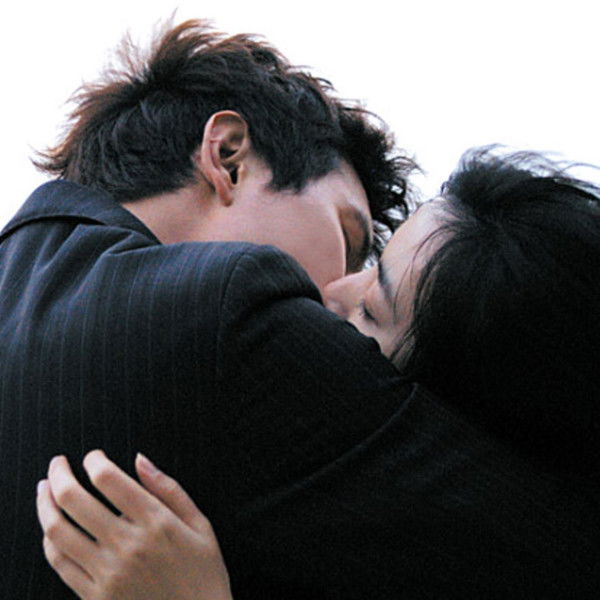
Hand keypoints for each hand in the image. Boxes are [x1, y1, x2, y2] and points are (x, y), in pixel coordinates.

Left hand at [36, 450, 232, 599]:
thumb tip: (140, 459)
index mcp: (156, 521)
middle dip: (59, 474)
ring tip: (44, 489)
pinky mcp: (95, 596)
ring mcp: (107, 572)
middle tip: (58, 464)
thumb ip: (169, 489)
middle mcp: (127, 544)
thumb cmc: (202, 574)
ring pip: (58, 531)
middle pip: (75, 499)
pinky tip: (52, 528)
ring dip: (45, 504)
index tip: (93, 456)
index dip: (94, 460)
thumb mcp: (200, 525)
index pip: (108, 479)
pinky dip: (50, 541)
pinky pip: (60, 564)